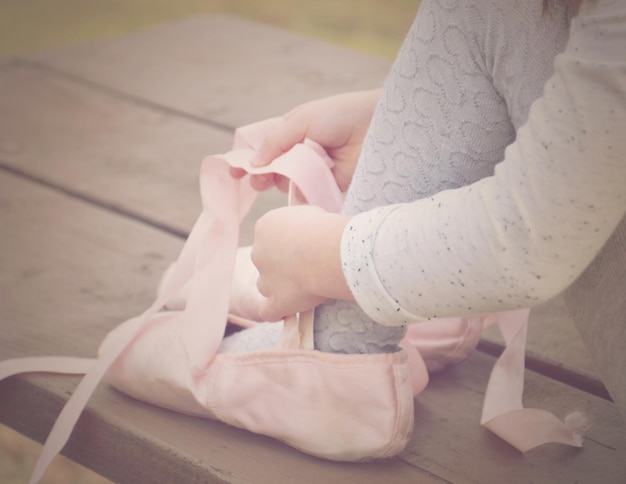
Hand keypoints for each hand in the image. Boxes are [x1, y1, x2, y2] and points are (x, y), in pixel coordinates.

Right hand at [230, 89, 380, 191]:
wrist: (377, 127)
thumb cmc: (340, 115)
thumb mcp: (302, 120)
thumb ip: (275, 141)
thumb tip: (253, 164)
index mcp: (291, 132)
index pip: (264, 148)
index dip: (249, 159)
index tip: (234, 172)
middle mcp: (300, 152)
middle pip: (271, 169)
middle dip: (261, 175)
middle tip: (257, 182)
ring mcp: (312, 170)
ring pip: (286, 183)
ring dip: (280, 182)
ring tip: (281, 179)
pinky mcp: (326, 186)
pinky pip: (305, 195)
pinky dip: (299, 194)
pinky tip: (297, 189)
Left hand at [251, 205, 353, 321]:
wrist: (327, 252)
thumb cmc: (324, 228)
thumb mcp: (308, 213)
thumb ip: (299, 222)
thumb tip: (304, 227)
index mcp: (264, 228)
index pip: (269, 238)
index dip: (286, 244)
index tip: (304, 247)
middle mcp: (258, 253)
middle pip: (266, 262)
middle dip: (283, 265)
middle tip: (308, 266)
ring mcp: (265, 279)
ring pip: (266, 286)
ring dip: (281, 287)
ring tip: (305, 287)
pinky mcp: (276, 301)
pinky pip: (268, 311)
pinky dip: (276, 312)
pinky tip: (288, 311)